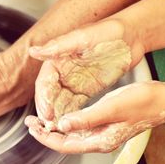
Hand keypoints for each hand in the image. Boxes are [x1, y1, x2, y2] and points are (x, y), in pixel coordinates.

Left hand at [25, 81, 164, 153]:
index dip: (46, 137)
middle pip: (65, 141)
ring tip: (40, 118)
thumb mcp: (111, 108)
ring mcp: (102, 133)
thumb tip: (62, 125)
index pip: (64, 145)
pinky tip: (60, 113)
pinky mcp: (105, 124)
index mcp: (100, 141)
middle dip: (46, 132)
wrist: (163, 99)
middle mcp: (99, 140)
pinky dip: (67, 121)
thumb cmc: (141, 102)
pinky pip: (80, 126)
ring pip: (71, 134)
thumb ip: (86, 119)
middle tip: (30, 121)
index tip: (32, 127)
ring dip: (54, 127)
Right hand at [27, 19, 144, 130]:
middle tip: (49, 127)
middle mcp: (62, 72)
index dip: (44, 99)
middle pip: (50, 96)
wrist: (131, 36)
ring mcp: (73, 82)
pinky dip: (70, 115)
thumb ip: (58, 47)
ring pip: (60, 102)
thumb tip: (33, 51)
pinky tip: (70, 126)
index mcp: (57, 59)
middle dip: (48, 112)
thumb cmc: (108, 32)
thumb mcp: (82, 39)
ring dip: (57, 116)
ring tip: (57, 131)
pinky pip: (74, 105)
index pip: (45, 83)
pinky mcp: (85, 89)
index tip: (46, 114)